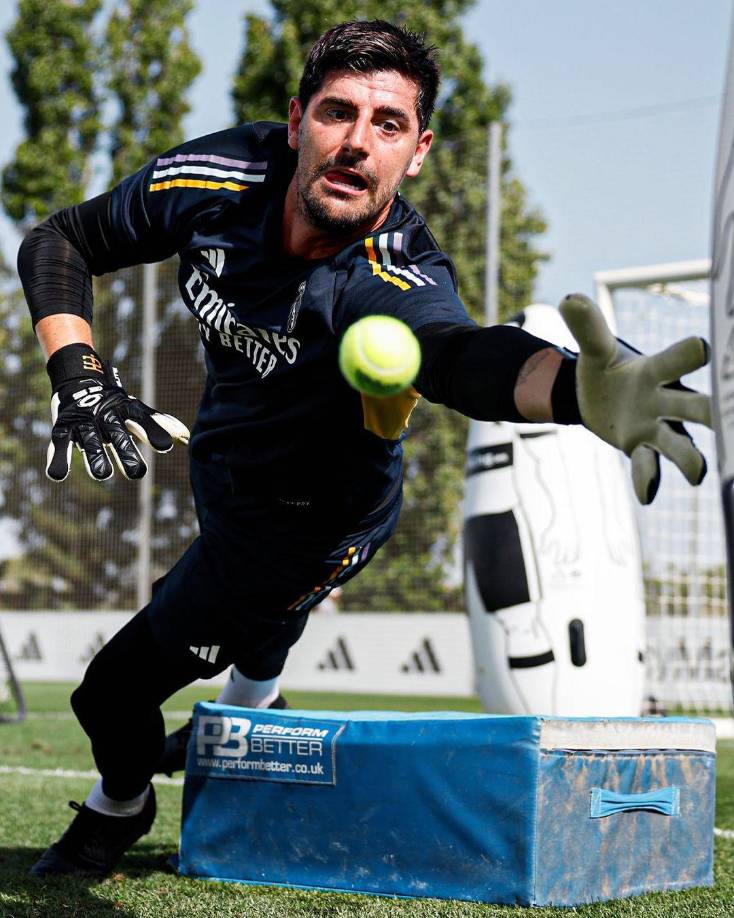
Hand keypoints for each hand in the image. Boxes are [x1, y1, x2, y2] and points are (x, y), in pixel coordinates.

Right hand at [45, 344, 188, 481]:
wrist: (79, 379)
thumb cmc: (114, 404)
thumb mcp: (135, 410)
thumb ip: (157, 424)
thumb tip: (185, 436)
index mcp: (125, 408)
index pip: (141, 419)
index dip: (153, 431)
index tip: (166, 447)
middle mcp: (105, 415)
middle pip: (117, 435)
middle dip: (126, 453)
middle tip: (137, 474)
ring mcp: (84, 421)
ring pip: (90, 441)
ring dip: (95, 458)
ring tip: (102, 475)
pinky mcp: (63, 427)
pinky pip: (60, 443)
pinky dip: (58, 457)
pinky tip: (57, 475)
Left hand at [559, 293, 711, 503]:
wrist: (596, 396)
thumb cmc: (606, 367)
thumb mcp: (595, 349)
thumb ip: (587, 327)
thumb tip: (568, 300)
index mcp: (657, 370)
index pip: (679, 359)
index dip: (691, 355)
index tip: (706, 349)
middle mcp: (666, 399)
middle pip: (696, 406)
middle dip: (715, 411)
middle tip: (729, 416)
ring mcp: (657, 427)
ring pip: (680, 444)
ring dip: (690, 457)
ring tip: (699, 473)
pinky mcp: (641, 449)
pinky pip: (647, 466)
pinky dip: (646, 478)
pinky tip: (646, 494)